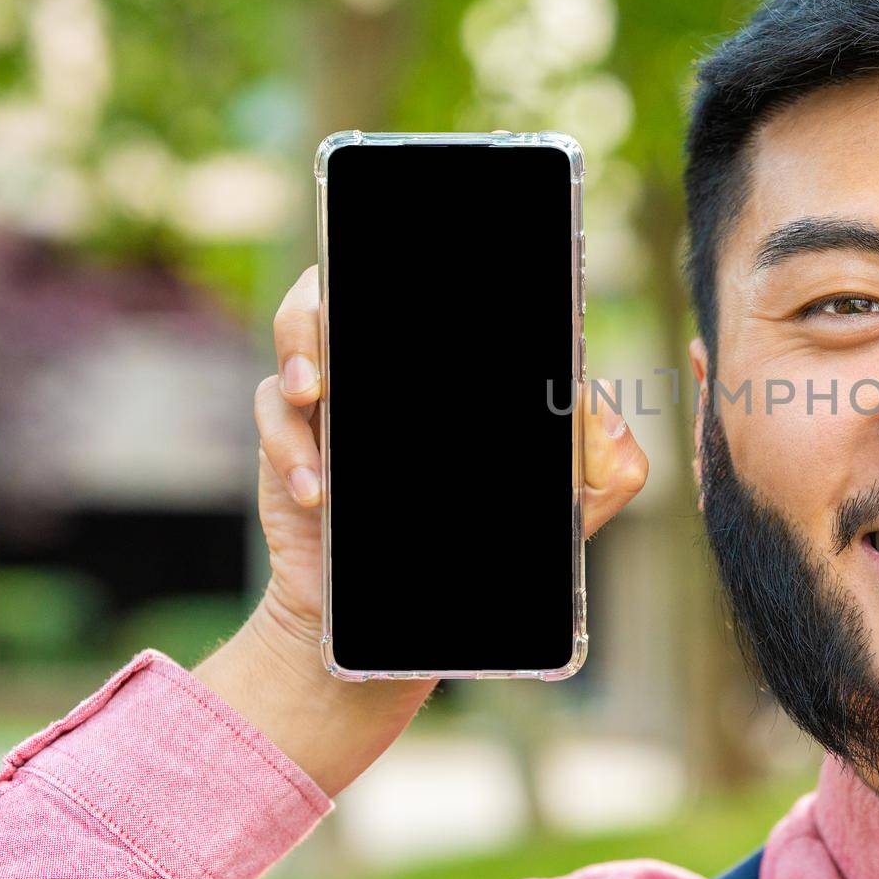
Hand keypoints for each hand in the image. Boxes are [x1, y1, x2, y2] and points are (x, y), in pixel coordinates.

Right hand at [196, 266, 648, 796]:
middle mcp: (388, 361)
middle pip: (351, 286)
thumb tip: (597, 407)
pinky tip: (317, 489)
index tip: (450, 275)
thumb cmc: (489, 543)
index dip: (416, 270)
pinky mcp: (288, 436)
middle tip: (352, 341)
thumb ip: (607, 465)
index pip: (431, 295)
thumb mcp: (566, 510)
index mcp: (444, 364)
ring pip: (299, 328)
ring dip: (300, 354)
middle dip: (337, 296)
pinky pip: (272, 415)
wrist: (410, 608)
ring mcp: (337, 393)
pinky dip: (288, 447)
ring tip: (316, 394)